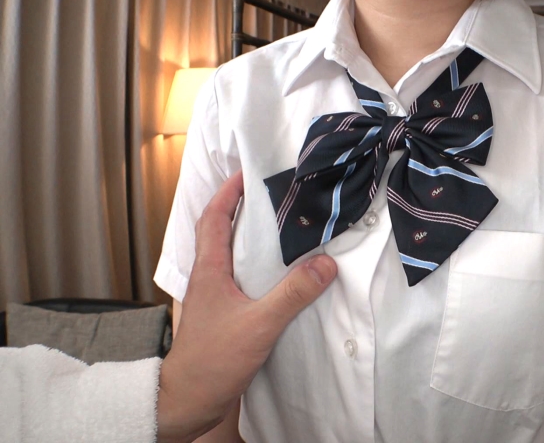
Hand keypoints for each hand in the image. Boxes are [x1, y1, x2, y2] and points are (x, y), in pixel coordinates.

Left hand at [156, 171, 336, 442]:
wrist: (189, 399)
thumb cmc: (213, 360)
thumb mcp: (260, 323)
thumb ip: (293, 293)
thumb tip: (326, 264)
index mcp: (210, 270)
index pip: (215, 218)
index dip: (229, 192)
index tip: (247, 172)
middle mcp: (208, 277)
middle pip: (219, 230)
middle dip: (238, 207)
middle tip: (267, 193)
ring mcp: (213, 296)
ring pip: (228, 254)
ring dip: (246, 235)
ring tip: (276, 226)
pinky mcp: (222, 314)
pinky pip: (238, 278)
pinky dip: (254, 265)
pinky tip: (276, 273)